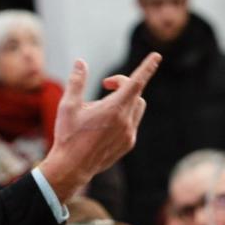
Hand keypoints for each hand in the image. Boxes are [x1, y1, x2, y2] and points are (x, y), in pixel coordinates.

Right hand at [39, 53, 160, 201]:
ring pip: (137, 107)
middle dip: (123, 84)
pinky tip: (104, 123)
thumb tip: (80, 63)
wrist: (71, 168)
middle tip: (105, 85)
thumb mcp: (68, 106)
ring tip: (103, 106)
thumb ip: (76, 82)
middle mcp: (126, 121)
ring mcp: (129, 134)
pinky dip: (124, 115)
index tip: (156, 56)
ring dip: (125, 99)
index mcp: (113, 109)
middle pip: (136, 92)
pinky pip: (132, 123)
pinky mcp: (128, 144)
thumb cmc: (68, 136)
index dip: (147, 67)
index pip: (136, 82)